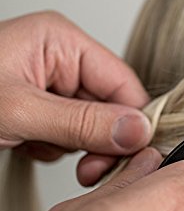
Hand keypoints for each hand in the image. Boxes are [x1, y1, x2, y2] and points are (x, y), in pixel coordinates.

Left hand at [0, 11, 151, 185]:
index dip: (132, 120)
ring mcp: (52, 84)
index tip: (131, 154)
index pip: (123, 83)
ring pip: (94, 123)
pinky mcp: (42, 107)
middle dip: (102, 140)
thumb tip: (138, 131)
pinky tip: (33, 147)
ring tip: (45, 150)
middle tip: (91, 169)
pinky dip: (59, 148)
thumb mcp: (18, 111)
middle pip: (112, 105)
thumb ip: (83, 122)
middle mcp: (62, 60)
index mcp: (62, 42)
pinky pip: (72, 132)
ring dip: (79, 147)